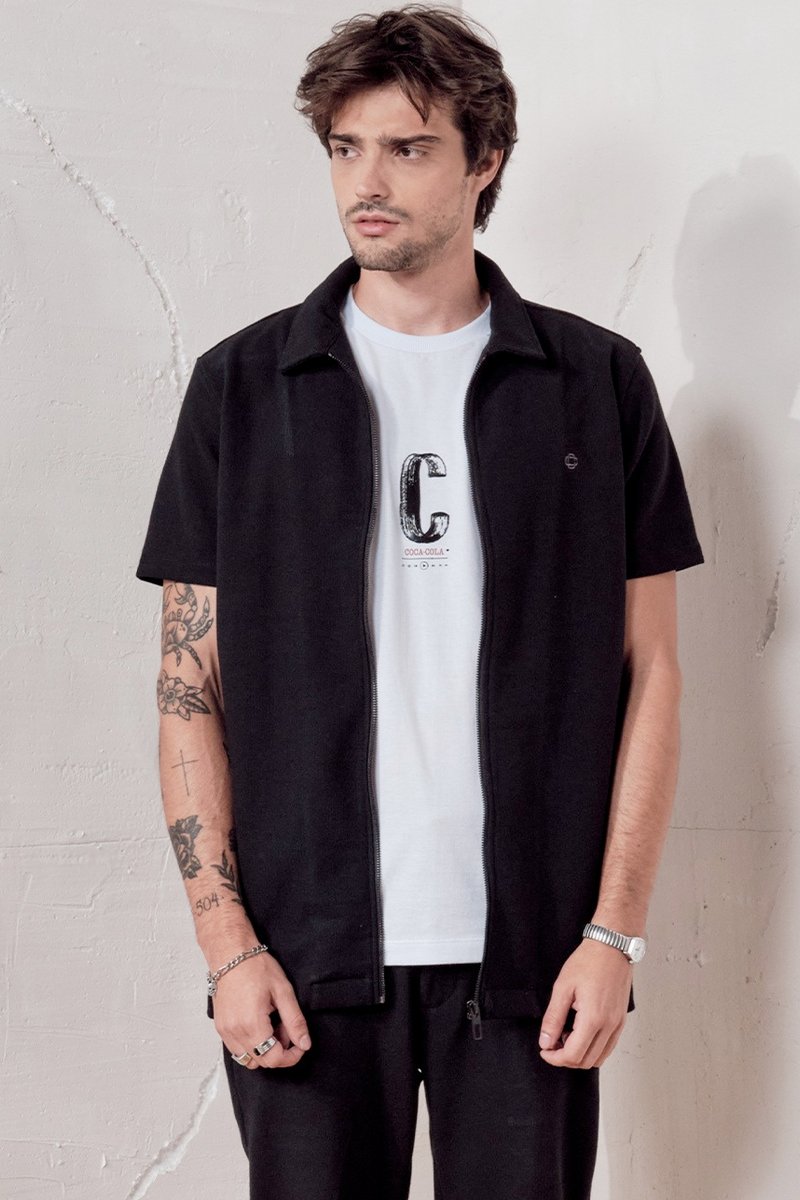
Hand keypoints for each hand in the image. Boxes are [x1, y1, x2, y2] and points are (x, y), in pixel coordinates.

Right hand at [213, 951, 312, 1068]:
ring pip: (248, 1059)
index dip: (292, 1056)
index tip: (299, 1045)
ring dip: (264, 1050)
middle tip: (286, 1028)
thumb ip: (295, 1021)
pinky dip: (251, 1045)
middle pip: (262, 1061)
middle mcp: (235, 1032)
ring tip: (272, 1026)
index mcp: (253, 1024)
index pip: (274, 1059)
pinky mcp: (220, 1028)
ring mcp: (225, 1031)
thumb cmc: (255, 967)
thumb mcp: (283, 991)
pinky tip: (259, 1024)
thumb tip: (304, 1043)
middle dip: (279, 1051)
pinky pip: (237, 1049)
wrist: (230, 955)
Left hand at [538, 938, 631, 1068]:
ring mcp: (618, 1025)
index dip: (555, 1058)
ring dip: (580, 1055)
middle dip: (565, 1059)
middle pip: (586, 1061)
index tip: (544, 1050)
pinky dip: (593, 1049)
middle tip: (552, 1044)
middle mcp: (609, 1026)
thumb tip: (546, 1041)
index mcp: (593, 1018)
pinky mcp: (621, 1021)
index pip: (573, 1055)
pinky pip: (608, 1047)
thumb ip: (553, 1018)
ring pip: (599, 1058)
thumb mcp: (563, 987)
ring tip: (566, 1036)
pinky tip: (581, 1033)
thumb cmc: (589, 961)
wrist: (612, 948)